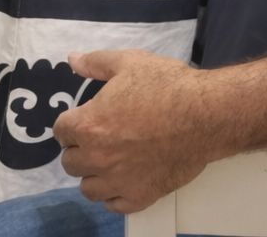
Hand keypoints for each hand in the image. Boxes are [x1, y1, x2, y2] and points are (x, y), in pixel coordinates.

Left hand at [55, 49, 216, 213]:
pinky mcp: (140, 196)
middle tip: (99, 139)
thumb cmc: (167, 86)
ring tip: (109, 162)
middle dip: (80, 149)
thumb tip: (72, 60)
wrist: (205, 115)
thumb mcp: (129, 63)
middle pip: (70, 162)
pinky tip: (124, 180)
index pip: (61, 131)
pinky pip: (114, 205)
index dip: (71, 123)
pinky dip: (115, 195)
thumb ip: (96, 63)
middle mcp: (97, 158)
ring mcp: (118, 181)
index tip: (83, 120)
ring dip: (94, 175)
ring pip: (88, 189)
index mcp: (89, 125)